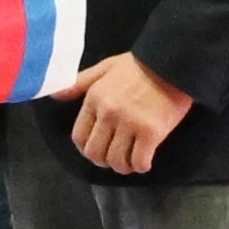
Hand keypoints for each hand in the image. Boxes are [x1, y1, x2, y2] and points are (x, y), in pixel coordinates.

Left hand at [66, 53, 193, 176]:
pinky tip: (145, 161)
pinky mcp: (151, 132)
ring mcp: (130, 124)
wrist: (172, 62)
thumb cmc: (139, 65)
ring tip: (130, 162)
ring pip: (117, 161)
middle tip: (115, 158)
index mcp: (95, 99)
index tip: (98, 149)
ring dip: (123, 166)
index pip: (79, 136)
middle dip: (103, 161)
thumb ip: (80, 83)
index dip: (86, 148)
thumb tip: (55, 96)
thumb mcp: (105, 68)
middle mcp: (109, 114)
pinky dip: (141, 166)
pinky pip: (139, 161)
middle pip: (96, 153)